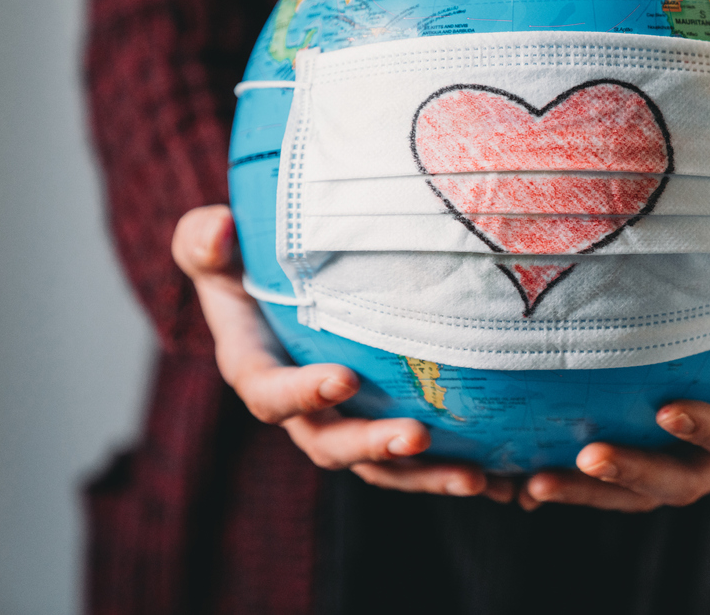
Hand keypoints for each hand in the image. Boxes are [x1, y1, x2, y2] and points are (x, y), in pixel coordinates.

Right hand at [172, 205, 515, 501]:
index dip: (302, 394)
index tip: (343, 379)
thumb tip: (219, 228)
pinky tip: (505, 480)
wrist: (272, 283)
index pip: (270, 393)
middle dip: (373, 446)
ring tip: (477, 477)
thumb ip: (204, 241)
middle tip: (418, 437)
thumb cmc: (238, 258)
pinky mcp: (383, 419)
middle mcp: (301, 408)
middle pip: (332, 443)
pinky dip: (455, 470)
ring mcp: (345, 420)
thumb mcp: (210, 244)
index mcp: (257, 369)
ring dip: (426, 475)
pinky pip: (417, 459)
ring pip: (382, 465)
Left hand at [517, 207, 709, 511]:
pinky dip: (564, 488)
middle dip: (634, 473)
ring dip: (585, 493)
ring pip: (632, 494)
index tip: (669, 410)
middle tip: (587, 455)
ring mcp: (681, 465)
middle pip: (680, 483)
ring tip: (532, 482)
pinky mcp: (647, 460)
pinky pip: (605, 486)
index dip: (709, 430)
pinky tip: (513, 482)